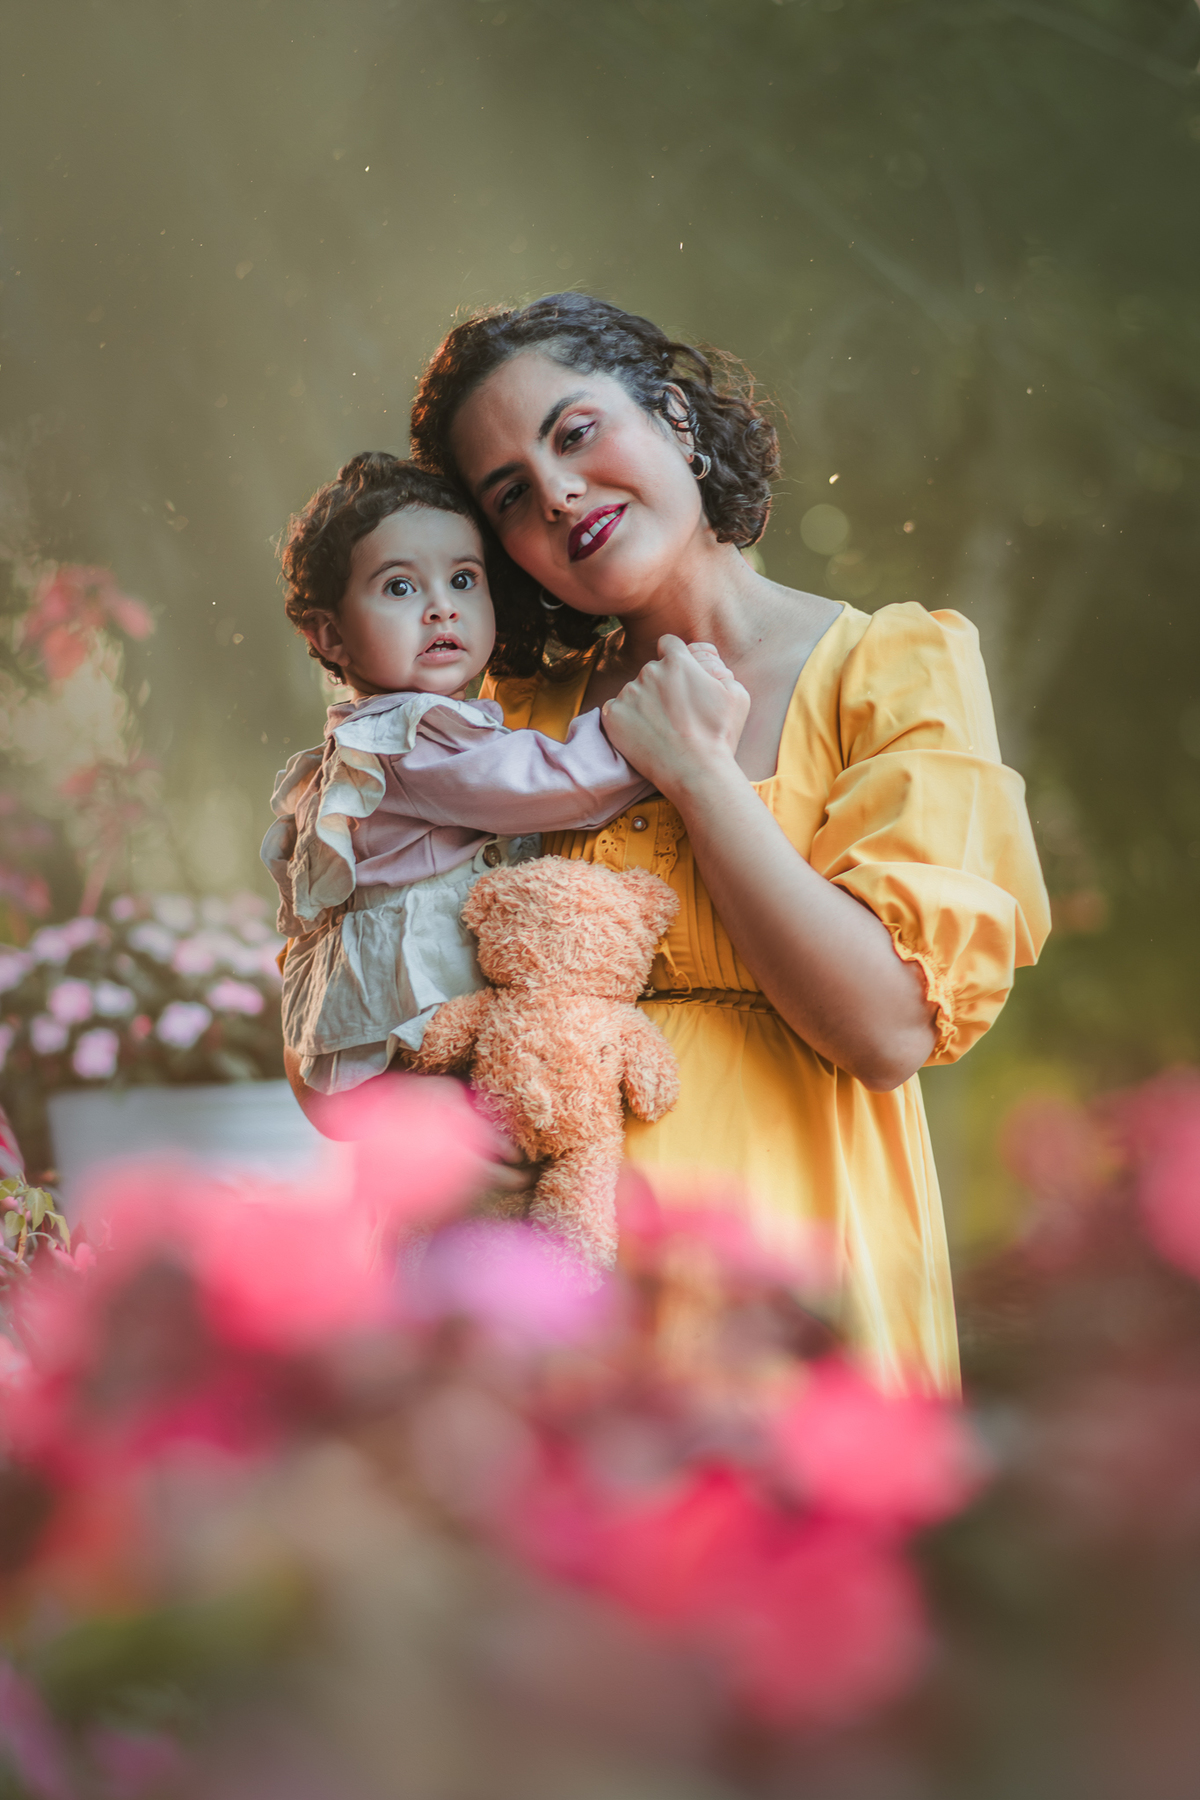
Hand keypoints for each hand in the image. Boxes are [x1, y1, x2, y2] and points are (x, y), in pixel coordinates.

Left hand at [602, 636, 749, 798]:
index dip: (673, 658)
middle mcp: (649, 671)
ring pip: (633, 692)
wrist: (696, 772)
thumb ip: (719, 670)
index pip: (668, 643)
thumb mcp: (737, 694)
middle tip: (674, 714)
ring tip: (660, 729)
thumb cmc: (719, 735)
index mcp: (678, 662)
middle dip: (661, 686)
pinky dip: (625, 720)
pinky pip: (615, 710)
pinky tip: (642, 735)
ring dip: (643, 704)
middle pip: (651, 671)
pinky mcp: (613, 715)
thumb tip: (706, 666)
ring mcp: (628, 693)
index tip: (676, 676)